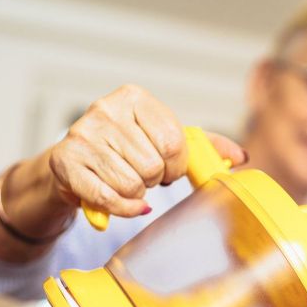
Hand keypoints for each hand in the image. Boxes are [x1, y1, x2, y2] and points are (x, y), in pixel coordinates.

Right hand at [48, 84, 246, 216]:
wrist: (76, 163)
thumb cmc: (125, 150)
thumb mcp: (162, 139)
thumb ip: (203, 146)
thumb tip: (241, 157)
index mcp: (134, 98)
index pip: (173, 142)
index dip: (176, 165)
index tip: (168, 167)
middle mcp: (105, 110)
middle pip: (153, 165)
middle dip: (155, 179)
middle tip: (143, 175)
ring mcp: (82, 135)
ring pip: (133, 185)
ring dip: (137, 194)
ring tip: (126, 182)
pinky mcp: (66, 162)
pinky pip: (110, 199)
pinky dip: (123, 209)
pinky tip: (121, 202)